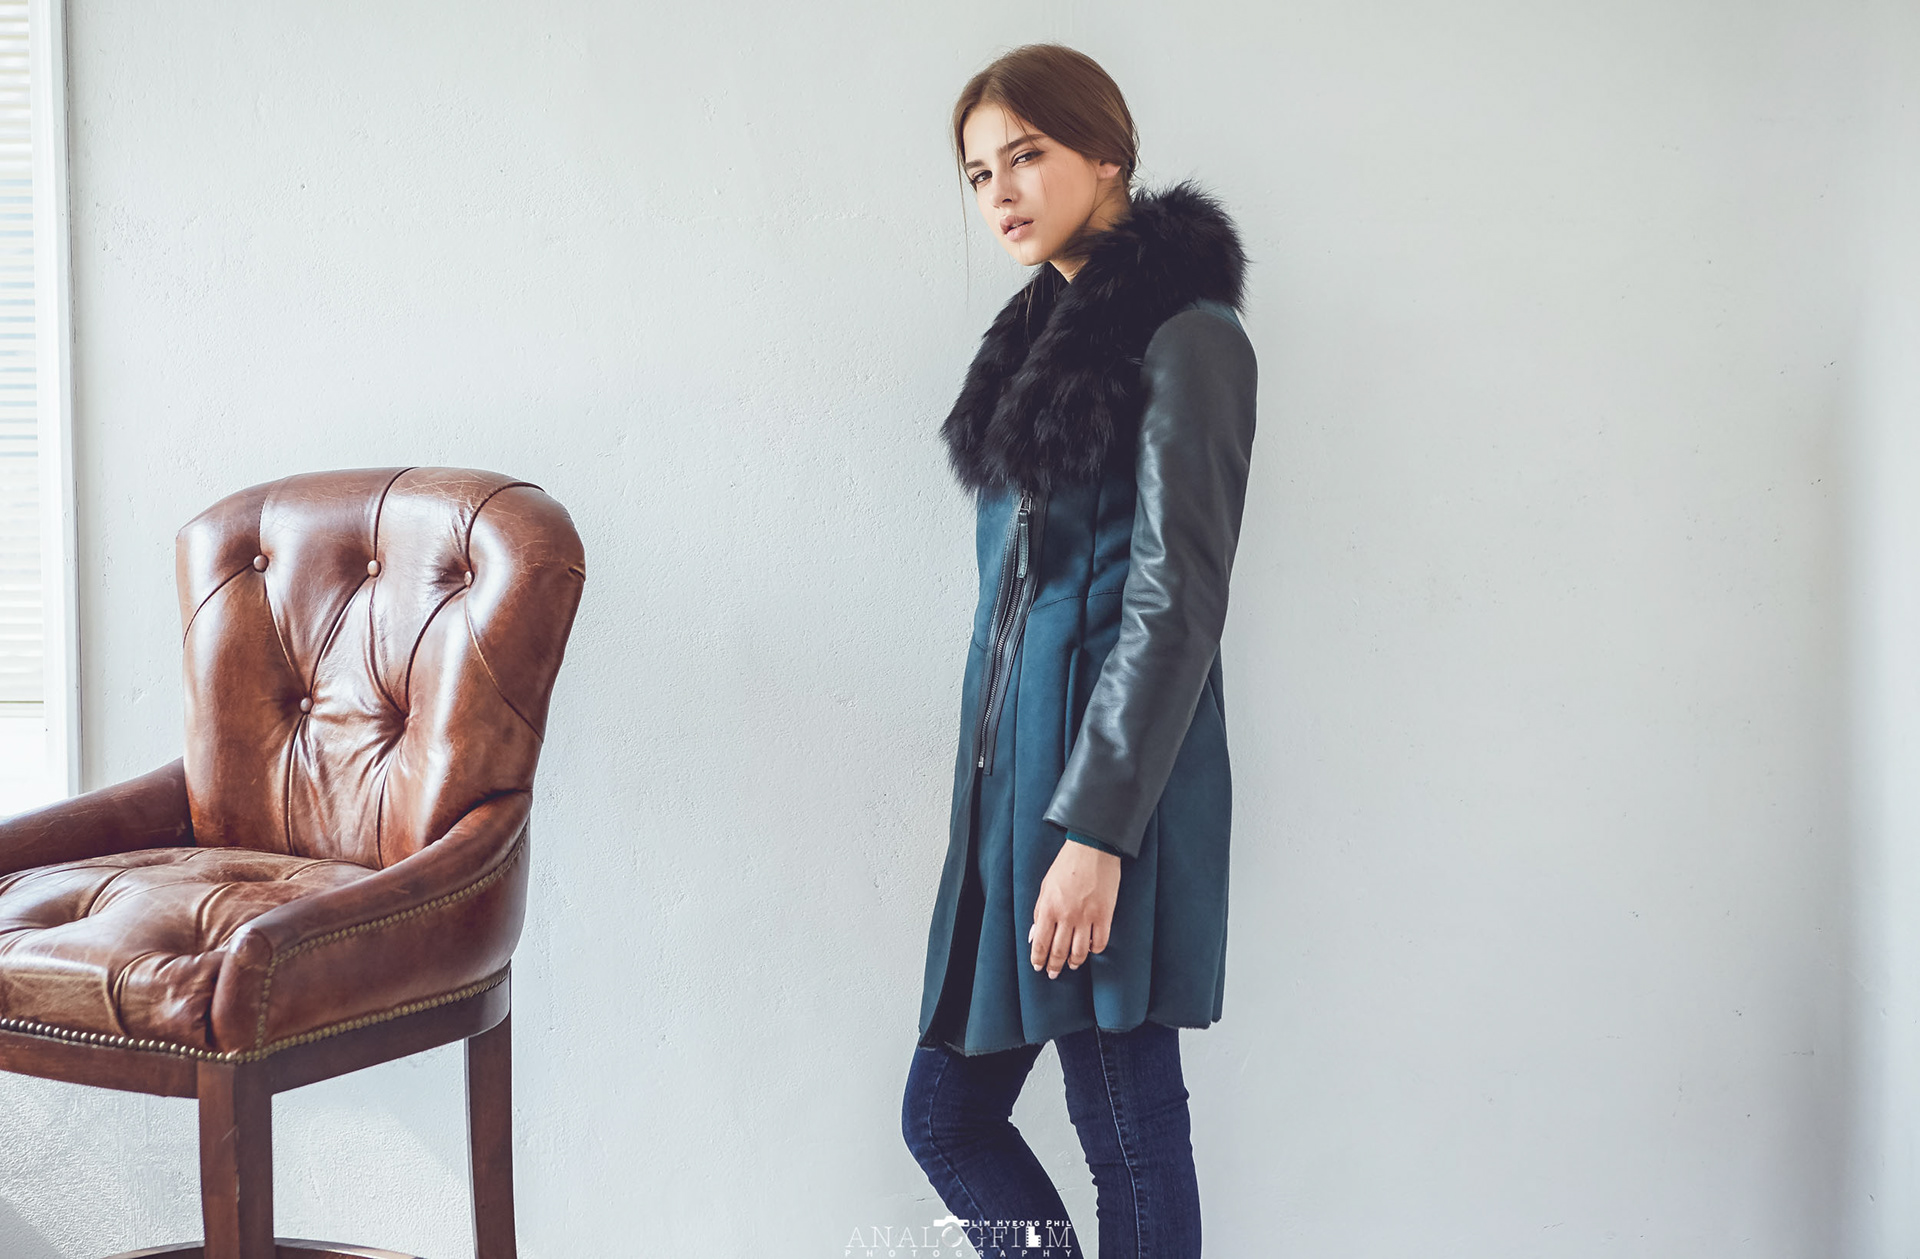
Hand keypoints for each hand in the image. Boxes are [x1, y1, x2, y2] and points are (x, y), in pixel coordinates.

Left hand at [1028, 839, 1121, 978]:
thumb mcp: (1045, 887)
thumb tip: (1032, 935)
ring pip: (1079, 951)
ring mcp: (1087, 917)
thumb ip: (1039, 912)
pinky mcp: (1105, 915)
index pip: (1040, 943)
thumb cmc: (1066, 865)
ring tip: (1072, 965)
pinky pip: (1100, 942)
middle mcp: (1067, 916)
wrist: (1093, 849)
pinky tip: (1091, 950)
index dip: (1038, 959)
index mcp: (1049, 908)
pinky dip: (1094, 950)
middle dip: (1054, 966)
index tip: (1038, 967)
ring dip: (1074, 962)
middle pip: (1059, 951)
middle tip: (1053, 974)